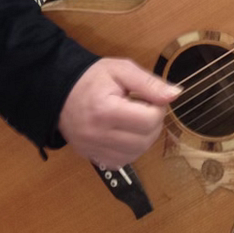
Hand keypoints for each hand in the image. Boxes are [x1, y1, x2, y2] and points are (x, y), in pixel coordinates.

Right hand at [57, 58, 181, 169]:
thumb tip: (175, 94)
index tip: (146, 98)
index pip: (150, 119)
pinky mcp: (93, 158)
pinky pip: (123, 162)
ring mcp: (94, 149)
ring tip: (132, 120)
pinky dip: (130, 149)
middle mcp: (98, 134)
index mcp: (105, 110)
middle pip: (146, 139)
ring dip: (143, 137)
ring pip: (137, 153)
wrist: (58, 92)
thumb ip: (148, 83)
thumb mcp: (119, 70)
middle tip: (140, 108)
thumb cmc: (90, 79)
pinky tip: (123, 134)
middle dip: (152, 123)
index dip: (156, 107)